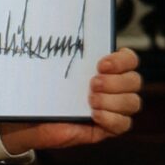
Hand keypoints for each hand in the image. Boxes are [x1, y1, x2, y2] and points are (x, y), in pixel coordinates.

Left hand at [0, 47, 141, 152]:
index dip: (122, 60)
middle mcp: (111, 87)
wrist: (30, 121)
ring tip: (90, 100)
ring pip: (133, 102)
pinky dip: (111, 119)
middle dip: (117, 82)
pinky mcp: (107, 128)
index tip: (101, 64)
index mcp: (101, 69)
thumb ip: (59, 57)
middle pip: (135, 80)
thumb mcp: (48, 72)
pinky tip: (93, 116)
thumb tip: (57, 36)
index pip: (128, 59)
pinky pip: (124, 124)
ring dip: (113, 101)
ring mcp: (111, 108)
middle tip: (92, 83)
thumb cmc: (39, 92)